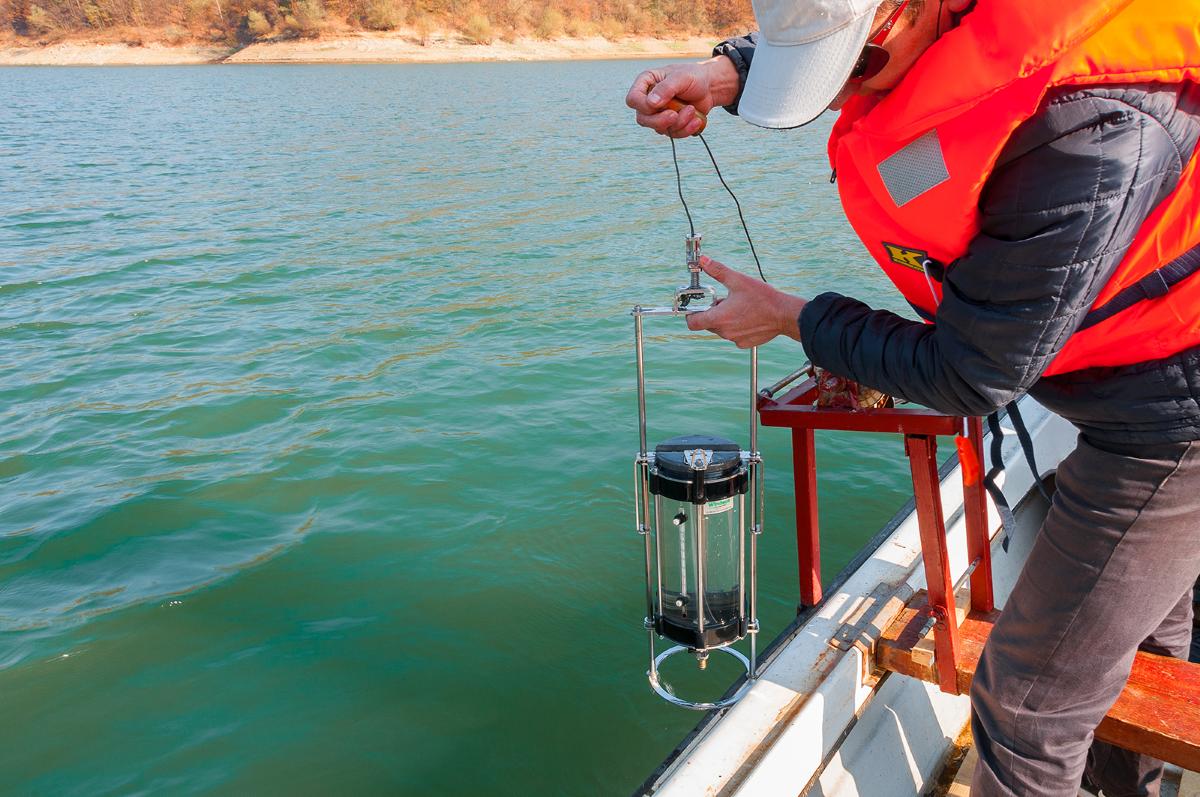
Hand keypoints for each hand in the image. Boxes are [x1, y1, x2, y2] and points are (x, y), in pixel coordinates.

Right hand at [625, 57, 739, 137]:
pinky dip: (685, 129)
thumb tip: (651, 103)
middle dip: (660, 120)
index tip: (659, 104)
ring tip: (692, 110)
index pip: (633, 99)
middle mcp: (648, 100)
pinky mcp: (669, 124)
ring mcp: (658, 114)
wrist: (709, 88)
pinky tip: (696, 120)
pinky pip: (672, 134)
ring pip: (659, 128)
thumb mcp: (681, 77)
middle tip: (675, 115)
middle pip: (643, 119)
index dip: (642, 106)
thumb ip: (666, 89)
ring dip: (678, 123)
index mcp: (646, 83)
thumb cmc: (694, 77)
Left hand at [685, 257, 807, 347]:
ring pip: (721, 329)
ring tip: (739, 307)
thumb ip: (718, 270)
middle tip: (726, 301)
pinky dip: (736, 326)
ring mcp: (734, 339)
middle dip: (713, 312)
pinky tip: (747, 317)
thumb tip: (703, 260)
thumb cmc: (763, 298)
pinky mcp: (744, 343)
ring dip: (725, 319)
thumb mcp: (738, 280)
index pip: (693, 323)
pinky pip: (733, 335)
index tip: (697, 307)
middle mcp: (724, 332)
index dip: (691, 314)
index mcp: (719, 318)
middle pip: (708, 324)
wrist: (784, 314)